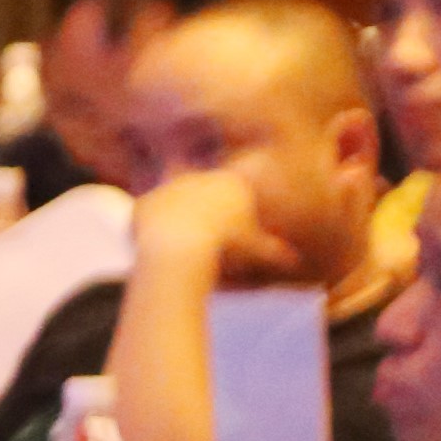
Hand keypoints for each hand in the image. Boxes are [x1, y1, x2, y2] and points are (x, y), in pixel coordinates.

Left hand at [131, 167, 301, 288]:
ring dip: (177, 216)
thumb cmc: (226, 246)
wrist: (181, 246)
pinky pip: (149, 213)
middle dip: (205, 209)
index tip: (233, 224)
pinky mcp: (144, 201)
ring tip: (182, 239)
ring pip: (175, 201)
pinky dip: (151, 227)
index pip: (235, 190)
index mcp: (230, 183)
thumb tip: (295, 262)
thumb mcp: (257, 250)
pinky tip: (156, 243)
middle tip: (207, 233)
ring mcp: (169, 187)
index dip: (234, 207)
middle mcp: (198, 178)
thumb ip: (276, 253)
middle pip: (204, 192)